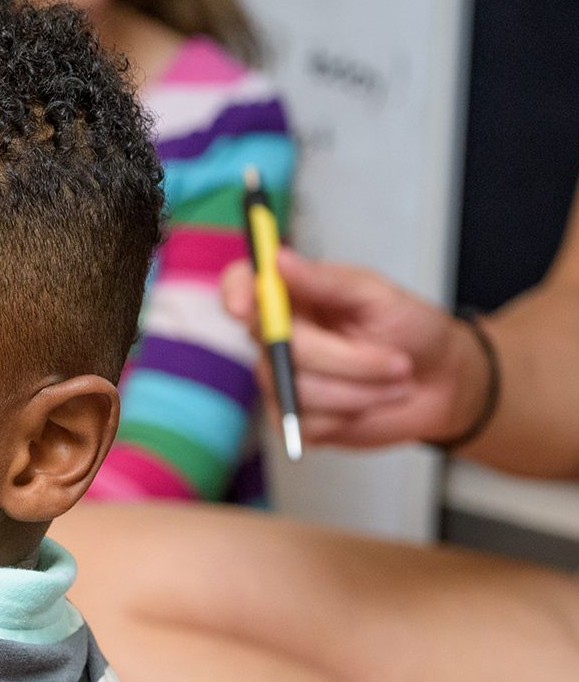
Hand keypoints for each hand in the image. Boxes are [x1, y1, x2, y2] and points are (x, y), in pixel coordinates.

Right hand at [220, 249, 484, 449]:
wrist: (444, 383)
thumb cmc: (412, 330)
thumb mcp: (378, 295)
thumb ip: (325, 280)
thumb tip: (277, 259)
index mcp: (294, 297)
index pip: (241, 286)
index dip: (236, 294)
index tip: (248, 307)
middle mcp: (279, 337)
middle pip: (274, 346)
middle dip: (344, 358)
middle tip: (397, 361)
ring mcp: (283, 380)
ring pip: (297, 388)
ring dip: (360, 388)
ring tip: (395, 380)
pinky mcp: (297, 419)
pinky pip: (307, 421)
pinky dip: (352, 413)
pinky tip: (373, 402)